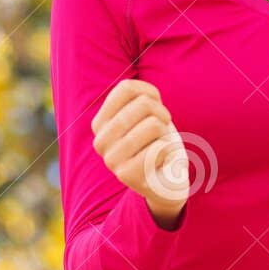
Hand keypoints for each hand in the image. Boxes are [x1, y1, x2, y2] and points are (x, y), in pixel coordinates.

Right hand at [91, 78, 187, 226]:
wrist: (166, 181)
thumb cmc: (157, 142)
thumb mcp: (148, 114)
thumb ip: (140, 97)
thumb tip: (146, 98)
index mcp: (100, 123)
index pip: (126, 88)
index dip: (150, 93)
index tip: (155, 108)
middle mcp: (100, 141)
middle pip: (143, 104)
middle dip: (162, 114)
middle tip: (162, 130)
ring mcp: (111, 160)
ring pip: (153, 124)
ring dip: (165, 134)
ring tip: (160, 147)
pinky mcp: (126, 175)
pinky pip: (159, 147)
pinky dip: (168, 152)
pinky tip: (161, 163)